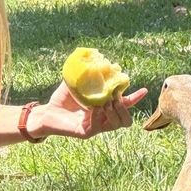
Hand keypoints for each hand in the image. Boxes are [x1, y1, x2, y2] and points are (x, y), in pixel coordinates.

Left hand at [29, 81, 147, 139]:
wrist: (46, 112)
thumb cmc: (62, 98)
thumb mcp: (78, 83)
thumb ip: (89, 73)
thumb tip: (99, 57)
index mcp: (105, 107)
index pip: (125, 104)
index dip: (135, 98)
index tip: (144, 89)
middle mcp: (103, 119)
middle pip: (126, 120)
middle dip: (125, 108)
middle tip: (115, 97)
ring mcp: (96, 127)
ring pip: (116, 125)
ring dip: (114, 112)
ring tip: (106, 103)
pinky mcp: (86, 133)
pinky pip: (98, 127)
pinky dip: (97, 116)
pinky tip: (93, 108)